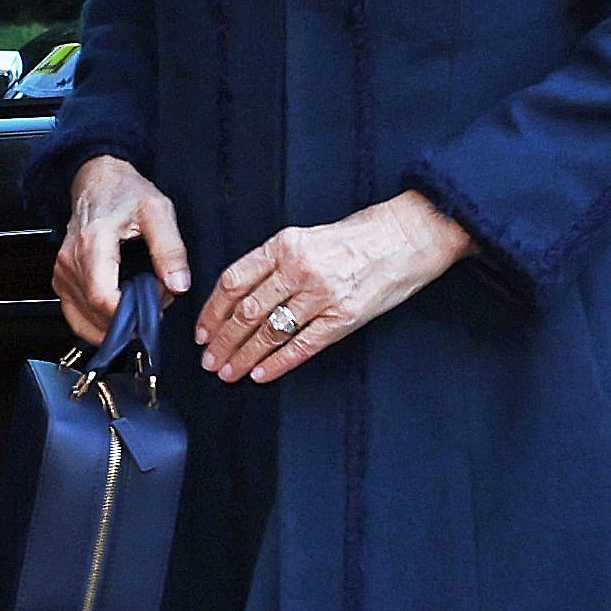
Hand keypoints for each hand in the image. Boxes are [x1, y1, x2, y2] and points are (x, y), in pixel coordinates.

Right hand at [54, 152, 190, 343]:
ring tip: (137, 300)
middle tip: (152, 299)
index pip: (103, 298)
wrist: (98, 180)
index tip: (154, 307)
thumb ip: (170, 249)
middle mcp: (70, 261)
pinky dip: (98, 323)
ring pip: (85, 320)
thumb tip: (178, 285)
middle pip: (96, 313)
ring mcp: (62, 272)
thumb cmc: (124, 192)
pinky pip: (76, 316)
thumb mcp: (158, 211)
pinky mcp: (61, 280)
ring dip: (115, 323)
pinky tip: (118, 313)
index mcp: (92, 244)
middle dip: (129, 318)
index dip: (130, 314)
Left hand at [194, 191, 473, 383]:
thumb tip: (240, 296)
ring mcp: (322, 295)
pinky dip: (278, 363)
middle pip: (246, 311)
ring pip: (270, 332)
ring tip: (228, 372)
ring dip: (244, 356)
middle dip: (223, 340)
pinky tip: (261, 375)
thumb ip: (275, 262)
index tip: (202, 330)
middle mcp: (299, 269)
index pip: (233, 281)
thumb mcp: (307, 236)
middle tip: (209, 360)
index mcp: (284, 244)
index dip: (212, 310)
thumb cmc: (358, 235)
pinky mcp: (345, 317)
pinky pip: (302, 346)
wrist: (408, 236)